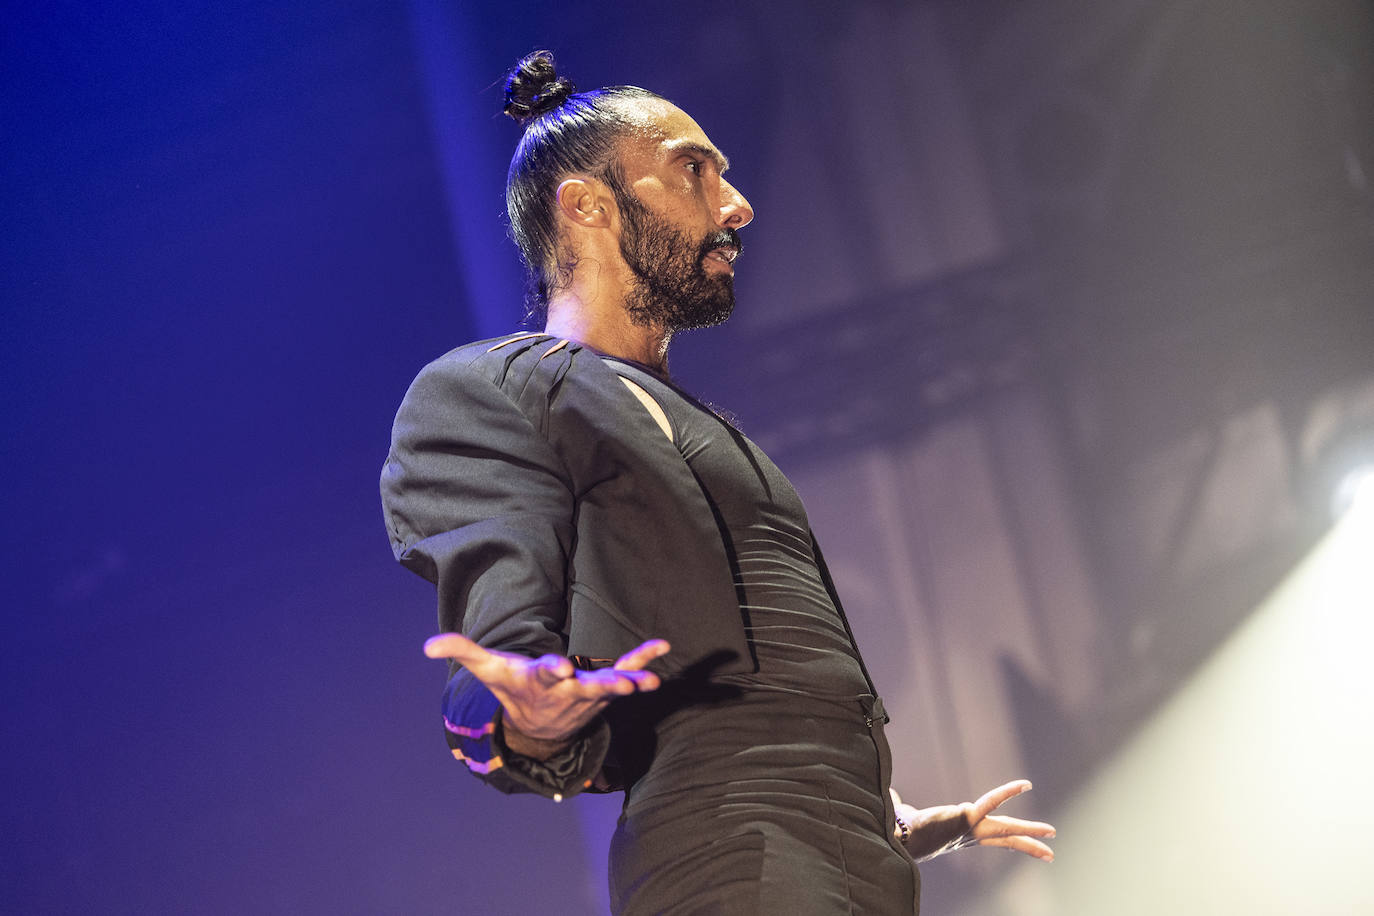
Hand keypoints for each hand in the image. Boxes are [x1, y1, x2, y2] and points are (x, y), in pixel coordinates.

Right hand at [424, 633, 669, 756]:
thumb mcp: (487, 668)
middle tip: (623, 685)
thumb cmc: (512, 689)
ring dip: (631, 682)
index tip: (559, 666)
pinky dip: (644, 660)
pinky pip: (626, 670)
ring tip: (648, 681)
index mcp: (539, 682)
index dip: (552, 670)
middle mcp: (567, 690)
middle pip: (587, 688)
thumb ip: (462, 650)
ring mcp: (589, 692)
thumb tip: (427, 645)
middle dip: (604, 686)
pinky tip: (663, 646)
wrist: (537, 727)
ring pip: (611, 686)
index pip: (546, 676)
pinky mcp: (603, 687)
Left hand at [892, 779, 1054, 862]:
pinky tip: (1024, 785)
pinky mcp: (967, 818)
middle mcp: (970, 835)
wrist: (900, 836)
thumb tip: (888, 795)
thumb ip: (902, 806)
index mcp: (962, 835)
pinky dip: (1007, 792)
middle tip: (1051, 852)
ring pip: (1006, 828)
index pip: (990, 839)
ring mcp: (971, 828)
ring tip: (1051, 833)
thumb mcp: (909, 816)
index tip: (1020, 843)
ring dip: (1030, 830)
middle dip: (1028, 845)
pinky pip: (991, 801)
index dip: (1007, 840)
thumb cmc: (903, 828)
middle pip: (1005, 839)